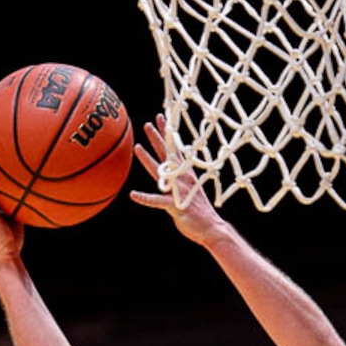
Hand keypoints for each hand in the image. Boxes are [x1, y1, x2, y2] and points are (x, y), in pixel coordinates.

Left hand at [130, 115, 225, 245]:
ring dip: (148, 160)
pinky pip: (157, 200)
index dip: (167, 134)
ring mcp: (178, 191)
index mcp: (185, 174)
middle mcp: (181, 179)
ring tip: (137, 148)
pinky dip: (145, 198)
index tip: (161, 118)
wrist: (211, 227)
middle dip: (157, 139)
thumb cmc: (199, 210)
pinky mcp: (174, 205)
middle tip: (148, 124)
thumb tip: (174, 169)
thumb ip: (181, 179)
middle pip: (167, 155)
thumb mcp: (190, 190)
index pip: (174, 150)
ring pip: (160, 172)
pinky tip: (134, 194)